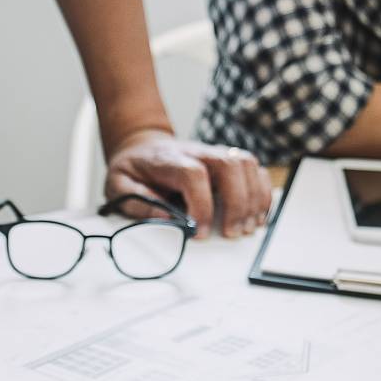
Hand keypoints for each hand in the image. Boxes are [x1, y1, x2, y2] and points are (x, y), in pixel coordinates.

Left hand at [104, 130, 271, 237]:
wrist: (142, 147)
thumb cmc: (133, 169)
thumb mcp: (118, 185)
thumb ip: (137, 202)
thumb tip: (165, 218)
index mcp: (169, 159)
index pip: (193, 175)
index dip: (201, 204)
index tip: (198, 232)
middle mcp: (197, 152)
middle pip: (229, 165)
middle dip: (237, 202)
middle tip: (232, 233)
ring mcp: (215, 153)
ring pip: (247, 164)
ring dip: (254, 198)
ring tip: (246, 228)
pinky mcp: (228, 161)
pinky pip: (255, 169)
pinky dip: (262, 192)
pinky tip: (257, 215)